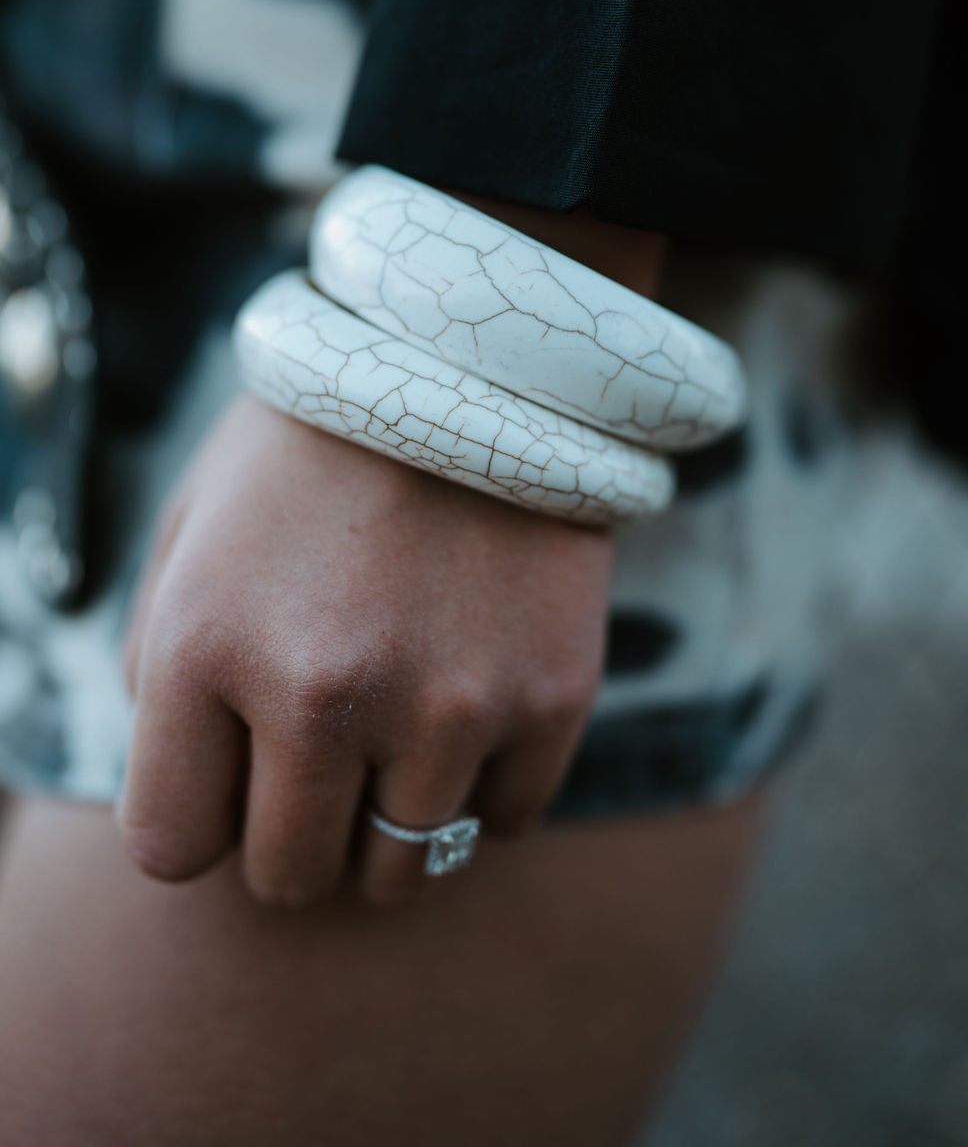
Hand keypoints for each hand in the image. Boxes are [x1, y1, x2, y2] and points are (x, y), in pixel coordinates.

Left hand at [117, 394, 613, 907]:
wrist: (478, 348)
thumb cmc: (315, 441)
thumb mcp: (194, 524)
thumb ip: (159, 666)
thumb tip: (193, 792)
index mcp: (205, 642)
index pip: (169, 846)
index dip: (195, 819)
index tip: (228, 778)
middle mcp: (322, 691)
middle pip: (288, 874)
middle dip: (291, 829)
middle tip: (318, 753)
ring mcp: (449, 703)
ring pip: (400, 870)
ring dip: (388, 818)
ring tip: (398, 727)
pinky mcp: (552, 697)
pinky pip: (505, 823)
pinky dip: (482, 787)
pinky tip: (471, 700)